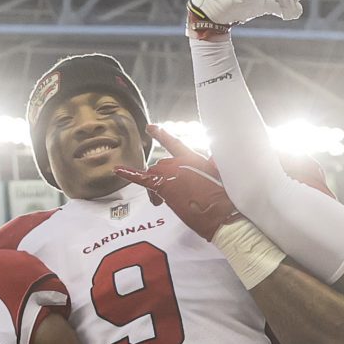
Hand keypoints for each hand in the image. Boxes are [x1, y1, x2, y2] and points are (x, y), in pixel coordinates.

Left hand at [115, 125, 240, 239]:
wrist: (224, 215)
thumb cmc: (225, 201)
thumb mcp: (221, 178)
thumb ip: (212, 166)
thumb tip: (213, 160)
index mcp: (196, 159)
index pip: (174, 143)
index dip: (161, 135)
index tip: (150, 127)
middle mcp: (181, 162)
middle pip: (161, 164)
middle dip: (163, 178)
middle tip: (173, 194)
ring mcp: (171, 172)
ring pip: (153, 173)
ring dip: (157, 186)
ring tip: (165, 201)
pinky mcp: (164, 186)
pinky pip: (141, 179)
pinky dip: (129, 174)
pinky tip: (118, 170)